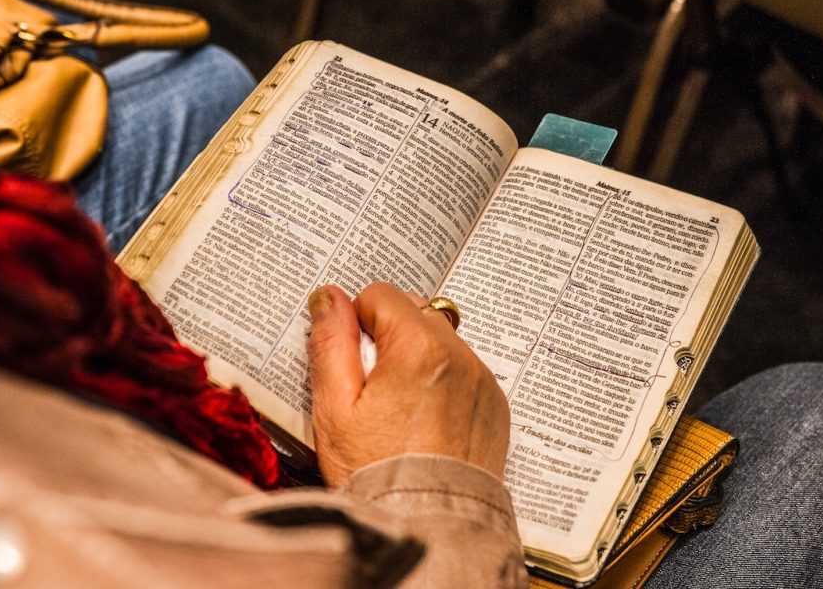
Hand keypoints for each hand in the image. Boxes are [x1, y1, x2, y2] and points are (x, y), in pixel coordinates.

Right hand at [307, 282, 509, 486]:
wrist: (429, 528)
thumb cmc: (374, 473)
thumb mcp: (335, 407)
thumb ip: (331, 342)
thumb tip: (329, 297)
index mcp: (418, 347)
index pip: (380, 295)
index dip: (357, 323)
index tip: (351, 363)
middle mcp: (459, 355)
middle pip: (414, 312)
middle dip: (388, 336)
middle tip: (371, 388)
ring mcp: (482, 381)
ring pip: (440, 341)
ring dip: (417, 358)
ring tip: (397, 409)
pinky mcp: (494, 406)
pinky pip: (463, 371)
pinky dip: (442, 382)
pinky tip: (423, 421)